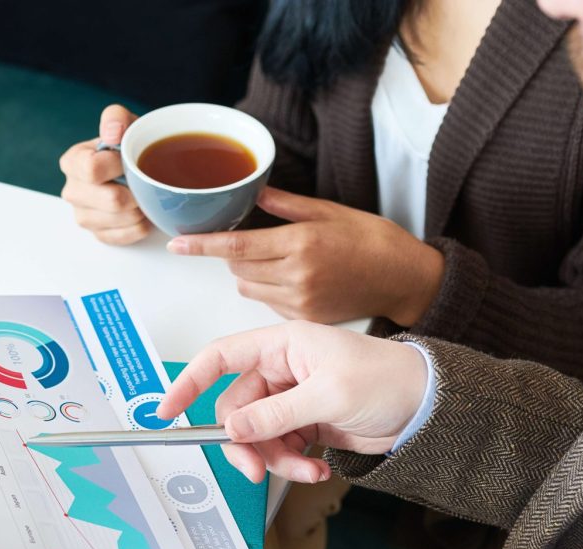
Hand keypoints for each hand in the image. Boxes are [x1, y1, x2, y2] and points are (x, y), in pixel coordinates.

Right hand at [59, 105, 152, 245]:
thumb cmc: (129, 146)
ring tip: (143, 195)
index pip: (92, 169)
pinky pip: (126, 235)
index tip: (129, 160)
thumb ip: (116, 119)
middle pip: (111, 200)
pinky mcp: (98, 235)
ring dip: (140, 208)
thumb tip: (112, 133)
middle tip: (142, 181)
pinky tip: (142, 212)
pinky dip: (140, 225)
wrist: (139, 167)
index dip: (118, 165)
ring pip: (121, 219)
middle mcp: (73, 191)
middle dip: (134, 191)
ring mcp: (84, 216)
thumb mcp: (125, 124)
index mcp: (72, 162)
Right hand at [156, 321, 429, 483]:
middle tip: (256, 469)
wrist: (429, 407)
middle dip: (247, 443)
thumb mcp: (328, 395)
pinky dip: (294, 463)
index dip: (189, 382)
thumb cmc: (390, 380)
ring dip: (277, 459)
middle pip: (237, 409)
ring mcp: (294, 399)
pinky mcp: (307, 423)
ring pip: (258, 435)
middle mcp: (284, 370)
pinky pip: (281, 448)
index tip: (167, 410)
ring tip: (306, 469)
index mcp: (284, 345)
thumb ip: (275, 414)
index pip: (221, 358)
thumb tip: (232, 427)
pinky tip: (317, 468)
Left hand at [167, 188, 443, 325]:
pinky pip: (267, 303)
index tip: (176, 243)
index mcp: (301, 244)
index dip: (202, 245)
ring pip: (247, 288)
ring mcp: (300, 302)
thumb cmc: (374, 241)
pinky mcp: (305, 319)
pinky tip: (291, 278)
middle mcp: (297, 276)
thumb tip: (252, 195)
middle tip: (250, 239)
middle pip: (237, 269)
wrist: (405, 279)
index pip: (236, 246)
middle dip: (231, 254)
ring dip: (248, 273)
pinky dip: (267, 290)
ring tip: (276, 259)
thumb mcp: (332, 211)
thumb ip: (286, 206)